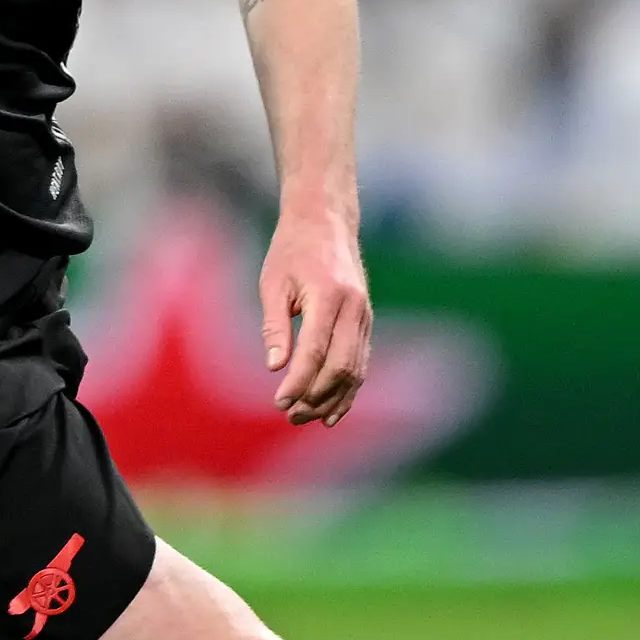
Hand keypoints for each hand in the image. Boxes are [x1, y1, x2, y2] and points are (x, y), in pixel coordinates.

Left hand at [257, 209, 371, 426]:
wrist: (326, 222)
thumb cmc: (292, 250)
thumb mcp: (273, 283)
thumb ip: (275, 326)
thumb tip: (275, 367)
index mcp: (329, 297)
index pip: (315, 352)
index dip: (298, 382)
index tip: (279, 402)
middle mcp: (354, 309)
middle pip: (341, 367)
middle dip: (316, 397)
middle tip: (289, 416)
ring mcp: (365, 316)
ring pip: (356, 371)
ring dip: (332, 399)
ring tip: (304, 418)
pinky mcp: (366, 322)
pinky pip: (361, 363)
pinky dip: (348, 390)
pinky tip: (330, 410)